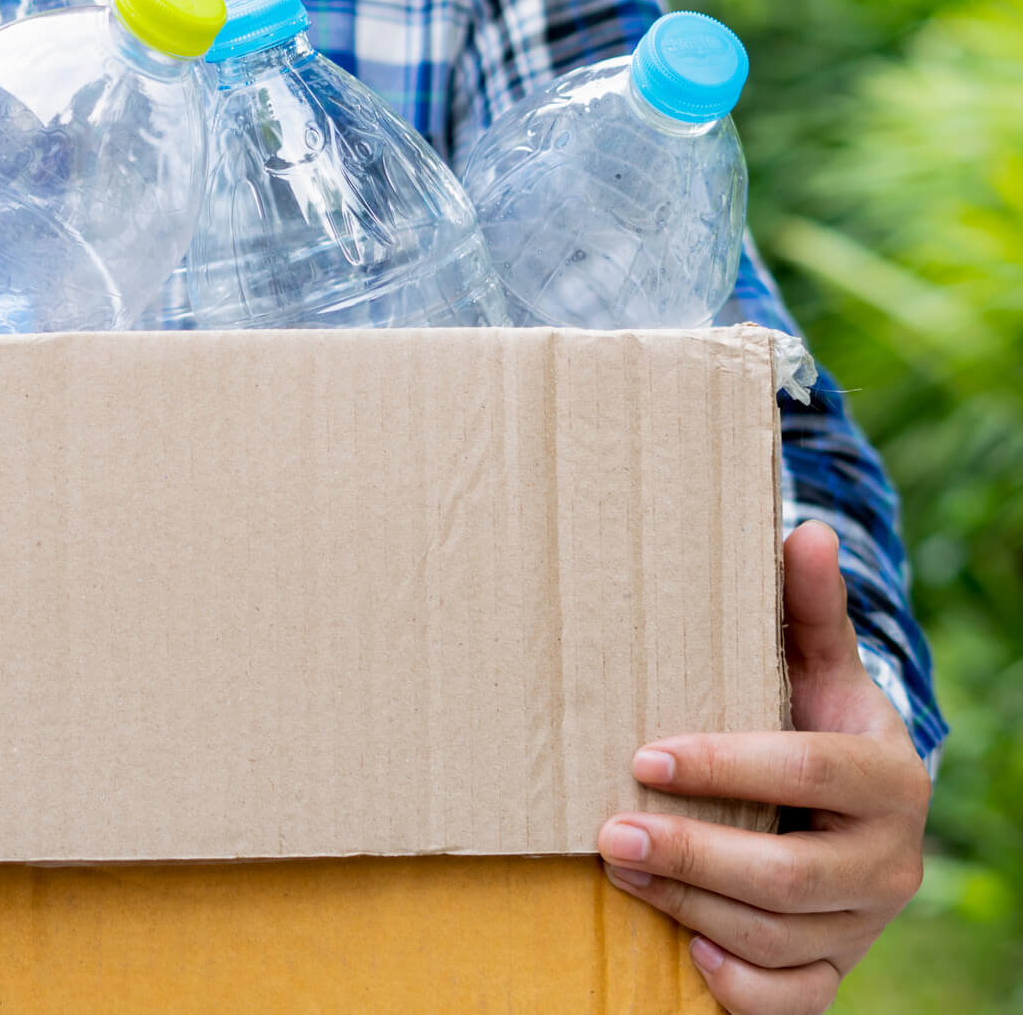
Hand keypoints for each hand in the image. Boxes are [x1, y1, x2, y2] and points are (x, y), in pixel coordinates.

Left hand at [595, 522, 929, 1014]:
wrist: (852, 815)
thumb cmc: (812, 724)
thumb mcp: (816, 669)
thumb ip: (806, 610)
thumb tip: (799, 528)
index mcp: (886, 778)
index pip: (804, 773)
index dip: (724, 766)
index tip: (644, 755)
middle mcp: (888, 860)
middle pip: (787, 872)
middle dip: (692, 853)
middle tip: (607, 829)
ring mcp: (864, 924)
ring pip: (776, 935)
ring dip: (688, 905)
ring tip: (616, 867)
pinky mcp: (836, 971)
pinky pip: (792, 999)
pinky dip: (739, 985)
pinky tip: (686, 949)